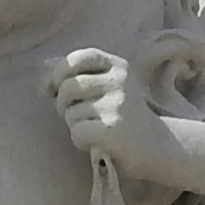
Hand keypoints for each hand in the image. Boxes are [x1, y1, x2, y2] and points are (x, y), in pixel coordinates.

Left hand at [50, 46, 164, 173]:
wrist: (160, 147)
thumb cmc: (128, 116)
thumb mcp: (109, 87)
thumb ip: (78, 73)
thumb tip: (44, 66)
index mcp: (118, 66)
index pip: (78, 58)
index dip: (56, 72)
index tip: (49, 90)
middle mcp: (119, 80)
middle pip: (67, 87)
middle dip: (63, 105)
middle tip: (78, 117)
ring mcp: (117, 103)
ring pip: (70, 112)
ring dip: (75, 126)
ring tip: (94, 131)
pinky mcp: (113, 128)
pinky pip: (77, 131)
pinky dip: (80, 141)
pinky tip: (96, 143)